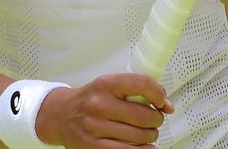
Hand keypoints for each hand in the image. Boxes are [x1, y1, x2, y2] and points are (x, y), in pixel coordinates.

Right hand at [34, 73, 173, 147]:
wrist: (60, 115)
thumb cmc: (90, 99)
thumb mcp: (108, 85)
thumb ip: (136, 90)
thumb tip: (166, 104)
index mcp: (105, 84)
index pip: (141, 84)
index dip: (159, 94)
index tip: (163, 103)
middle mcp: (99, 105)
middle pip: (144, 116)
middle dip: (156, 119)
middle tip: (154, 119)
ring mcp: (94, 128)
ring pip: (139, 136)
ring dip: (150, 136)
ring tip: (147, 132)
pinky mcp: (93, 147)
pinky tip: (143, 145)